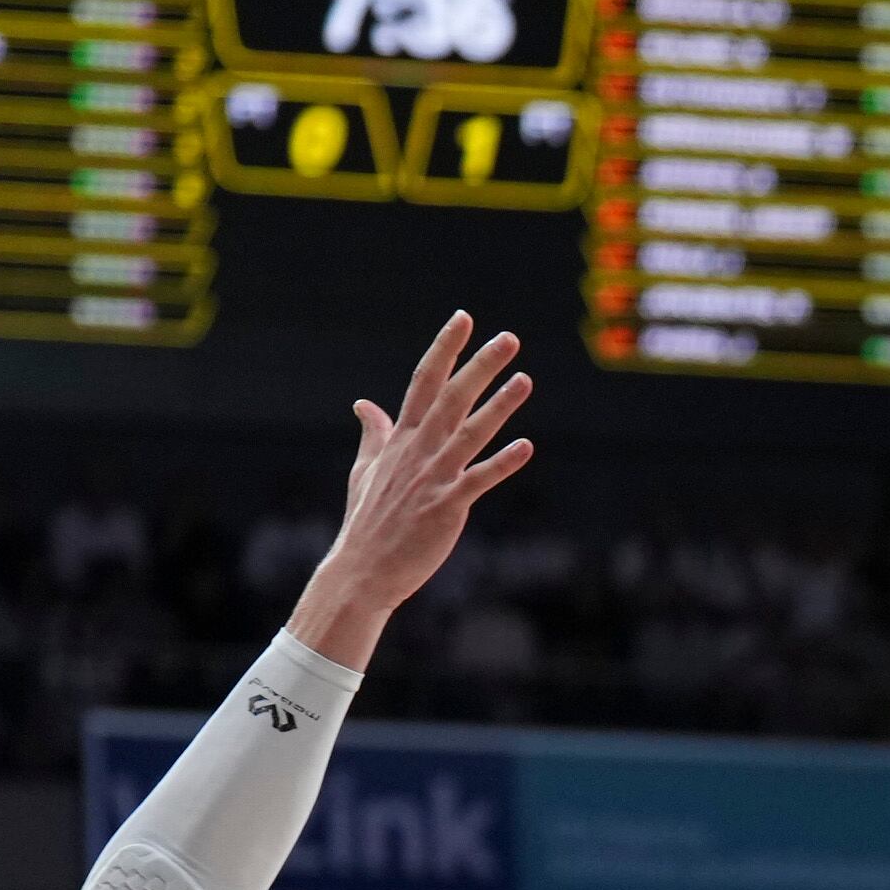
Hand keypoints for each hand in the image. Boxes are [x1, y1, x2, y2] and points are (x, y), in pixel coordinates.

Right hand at [294, 315, 536, 655]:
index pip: (424, 382)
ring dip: (499, 405)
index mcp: (401, 439)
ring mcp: (433, 478)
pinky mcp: (446, 507)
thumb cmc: (366, 523)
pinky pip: (479, 480)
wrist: (362, 571)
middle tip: (509, 338)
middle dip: (480, 365)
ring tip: (526, 379)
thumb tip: (363, 404)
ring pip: (470, 432)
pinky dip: (502, 463)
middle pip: (452, 397)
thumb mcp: (365, 470)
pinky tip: (526, 446)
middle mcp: (418, 451)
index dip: (444, 349)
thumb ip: (373, 434)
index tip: (463, 318)